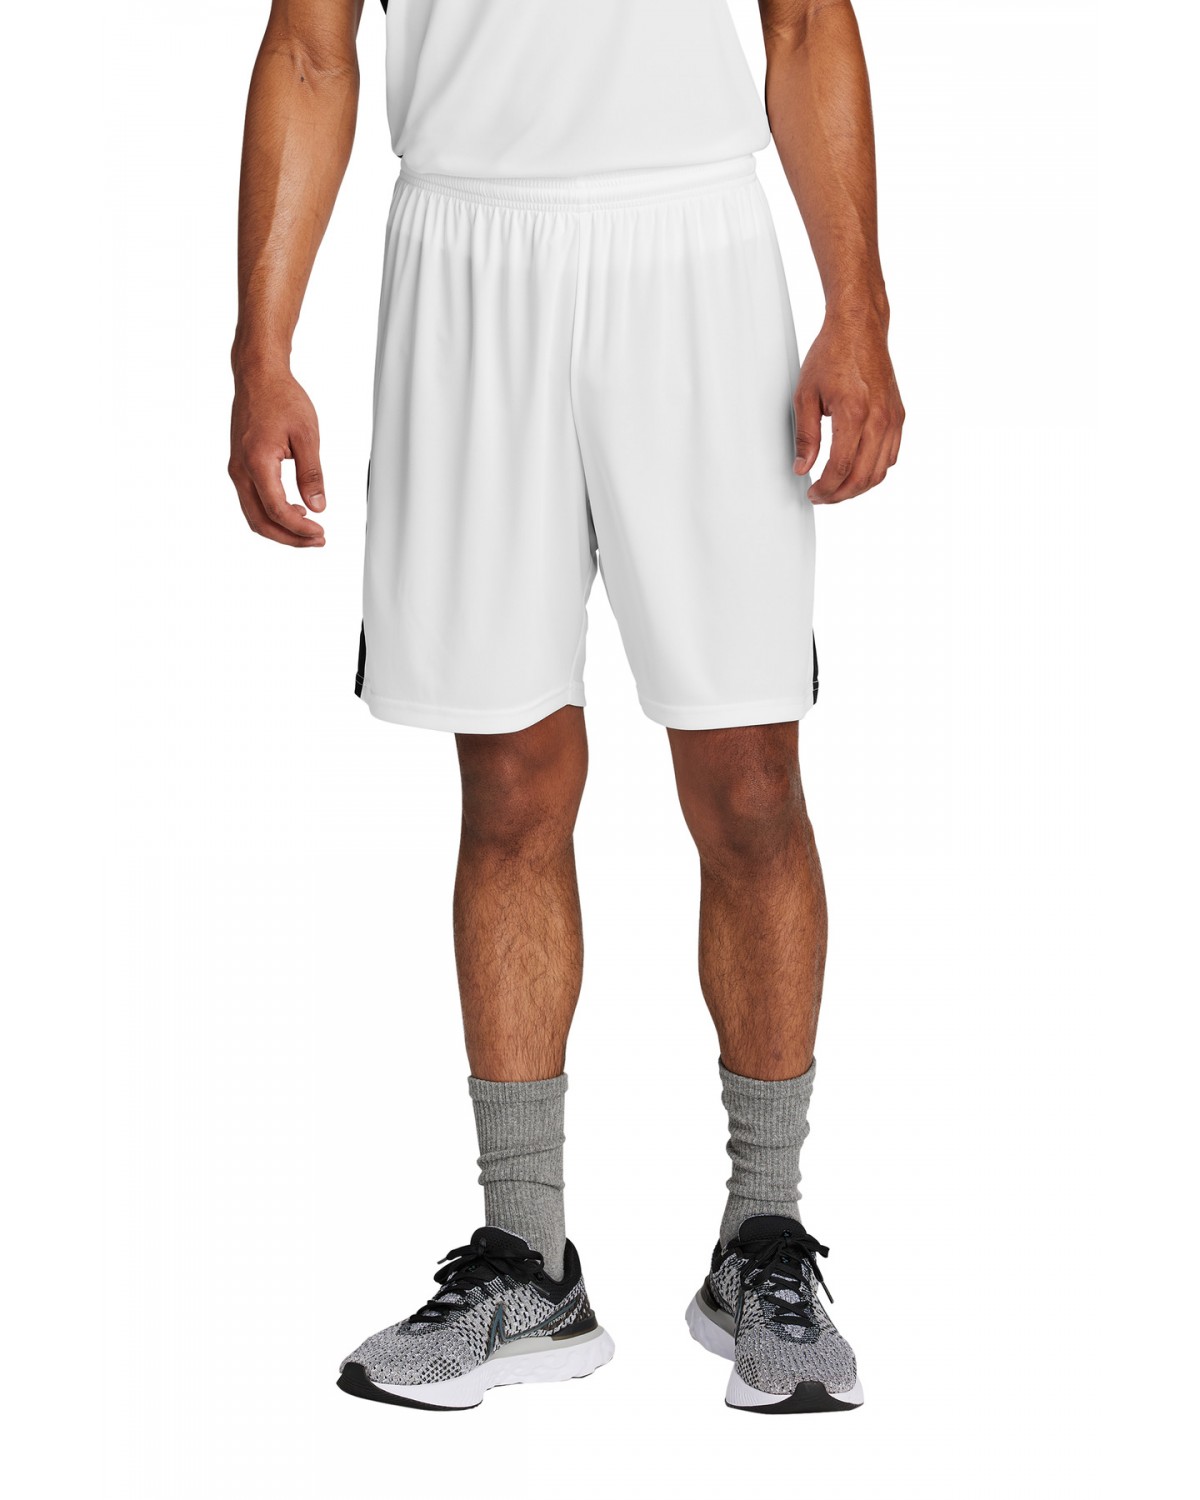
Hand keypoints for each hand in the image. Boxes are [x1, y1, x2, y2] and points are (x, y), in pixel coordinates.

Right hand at [228, 366, 326, 546]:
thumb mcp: (307, 436)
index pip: (276, 510)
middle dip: (289, 537)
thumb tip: (317, 507)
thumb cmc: (281, 398)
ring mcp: (236, 469)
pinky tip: (294, 510)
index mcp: (256, 462)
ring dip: (280, 528)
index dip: (299, 528)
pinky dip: (271, 513)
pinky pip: (251, 500)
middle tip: (317, 540)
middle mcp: (240, 469)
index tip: (321, 532)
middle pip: (260, 521)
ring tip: (309, 530)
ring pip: (253, 514)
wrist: (258, 376)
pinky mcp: (239, 466)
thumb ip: (312, 474)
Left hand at [793, 306, 904, 503]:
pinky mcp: (899, 416)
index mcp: (854, 413)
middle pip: (862, 476)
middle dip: (840, 494)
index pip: (840, 468)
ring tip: (837, 488)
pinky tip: (856, 470)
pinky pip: (891, 456)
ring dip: (858, 487)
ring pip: (880, 471)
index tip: (813, 493)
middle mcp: (879, 418)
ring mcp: (893, 418)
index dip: (825, 488)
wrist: (859, 329)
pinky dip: (874, 471)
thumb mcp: (805, 395)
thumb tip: (803, 467)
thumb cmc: (832, 354)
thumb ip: (805, 436)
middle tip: (822, 497)